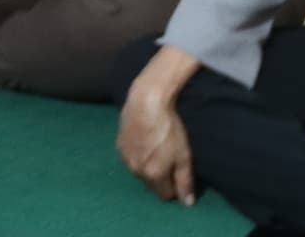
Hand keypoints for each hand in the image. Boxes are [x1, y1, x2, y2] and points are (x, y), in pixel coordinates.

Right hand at [115, 66, 198, 205]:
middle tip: (169, 157)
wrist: (146, 100)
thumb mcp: (183, 155)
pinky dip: (138, 153)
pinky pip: (131, 157)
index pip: (165, 194)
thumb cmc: (169, 128)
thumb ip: (184, 181)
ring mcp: (125, 158)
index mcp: (152, 175)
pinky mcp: (118, 144)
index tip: (178, 171)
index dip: (174, 186)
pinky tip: (145, 139)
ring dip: (148, 165)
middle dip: (160, 176)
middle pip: (151, 183)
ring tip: (156, 146)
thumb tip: (187, 203)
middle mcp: (135, 171)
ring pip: (140, 170)